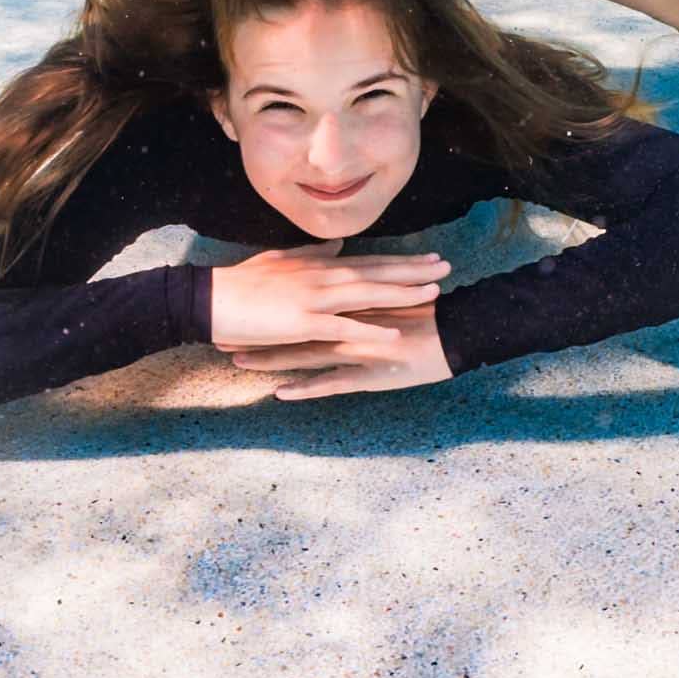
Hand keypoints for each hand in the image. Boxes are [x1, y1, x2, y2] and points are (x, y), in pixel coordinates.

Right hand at [210, 242, 448, 360]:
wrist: (211, 299)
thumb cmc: (243, 282)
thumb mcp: (282, 262)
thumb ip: (314, 254)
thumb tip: (339, 245)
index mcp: (319, 266)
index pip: (370, 261)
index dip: (402, 261)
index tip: (430, 258)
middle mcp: (322, 277)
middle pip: (377, 273)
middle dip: (414, 272)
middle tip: (447, 267)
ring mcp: (314, 299)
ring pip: (368, 295)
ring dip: (402, 293)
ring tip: (433, 293)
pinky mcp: (302, 323)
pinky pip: (343, 328)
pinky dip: (370, 331)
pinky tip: (394, 336)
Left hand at [229, 302, 452, 400]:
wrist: (456, 332)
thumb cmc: (427, 314)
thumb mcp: (390, 297)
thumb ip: (364, 292)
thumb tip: (344, 284)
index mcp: (351, 305)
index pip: (303, 304)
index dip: (272, 305)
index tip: (241, 306)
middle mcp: (347, 324)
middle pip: (294, 328)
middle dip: (258, 332)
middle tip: (222, 334)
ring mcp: (356, 350)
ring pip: (304, 354)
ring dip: (270, 358)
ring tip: (237, 361)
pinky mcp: (368, 375)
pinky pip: (330, 383)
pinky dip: (305, 387)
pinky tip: (281, 393)